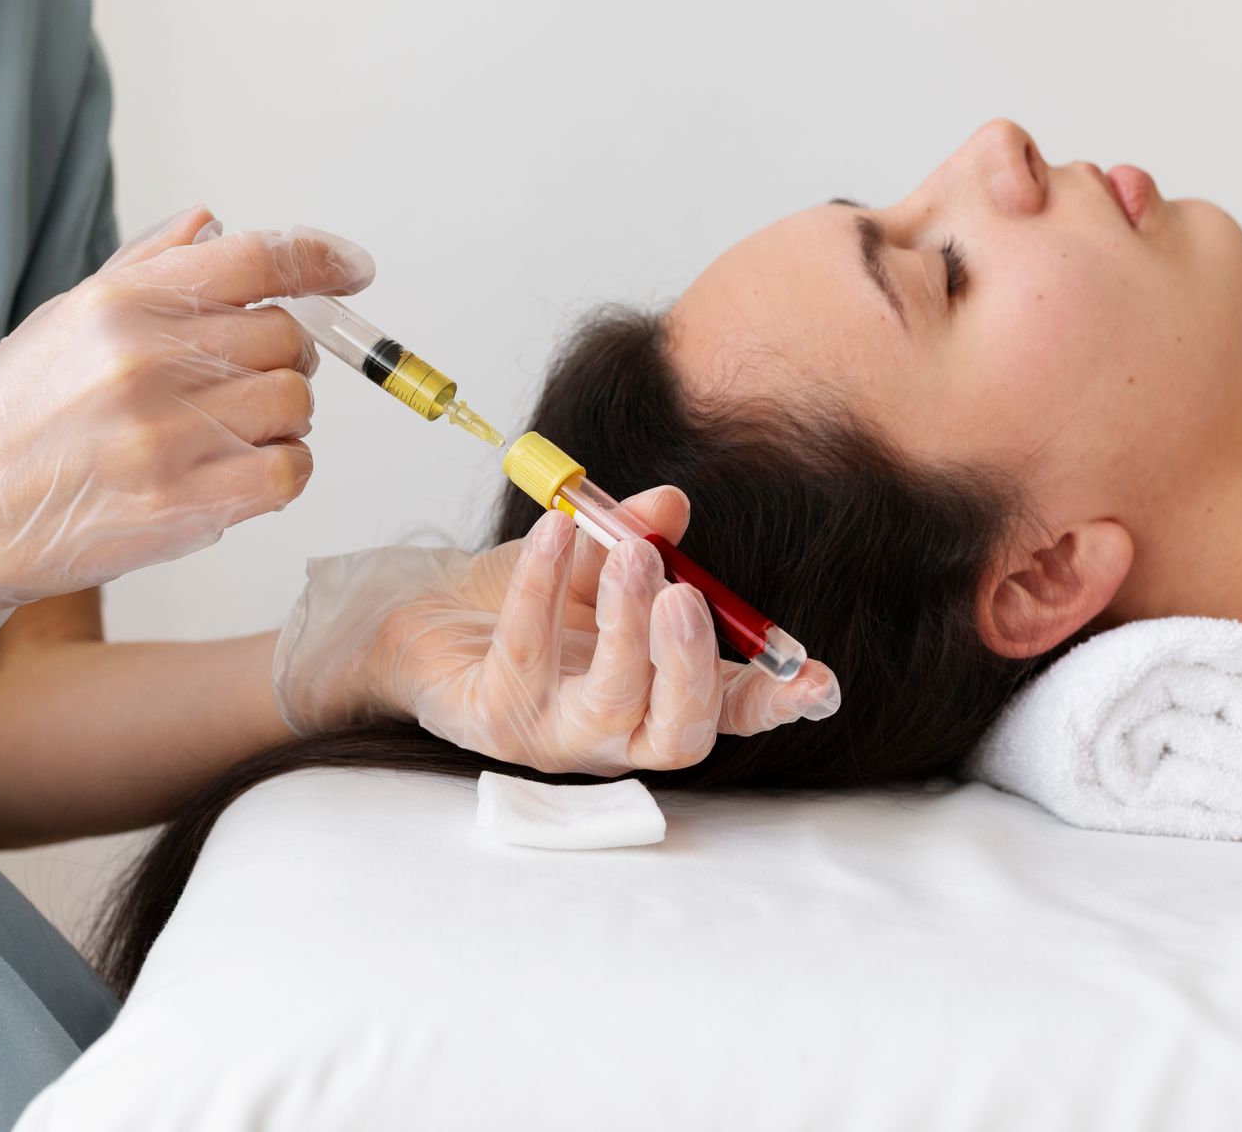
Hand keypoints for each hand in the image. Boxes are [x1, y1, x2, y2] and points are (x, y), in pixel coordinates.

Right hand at [0, 206, 373, 728]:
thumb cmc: (15, 416)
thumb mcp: (65, 319)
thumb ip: (149, 268)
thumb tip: (217, 223)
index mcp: (124, 302)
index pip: (256, 258)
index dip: (320, 258)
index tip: (352, 270)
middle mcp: (148, 360)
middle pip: (288, 339)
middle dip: (282, 360)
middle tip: (240, 386)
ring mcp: (167, 436)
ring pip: (296, 404)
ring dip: (283, 420)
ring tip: (232, 434)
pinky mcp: (183, 505)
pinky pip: (290, 472)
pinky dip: (284, 471)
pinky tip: (244, 473)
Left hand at [274, 487, 841, 774]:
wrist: (423, 616)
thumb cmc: (523, 599)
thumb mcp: (592, 559)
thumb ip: (637, 537)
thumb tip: (671, 505)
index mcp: (655, 695)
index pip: (730, 710)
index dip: (777, 701)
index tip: (818, 680)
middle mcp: (613, 733)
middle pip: (679, 732)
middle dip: (693, 666)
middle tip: (687, 596)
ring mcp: (554, 736)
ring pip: (610, 702)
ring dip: (626, 624)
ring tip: (633, 553)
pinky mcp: (493, 720)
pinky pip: (527, 652)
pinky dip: (544, 584)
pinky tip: (556, 530)